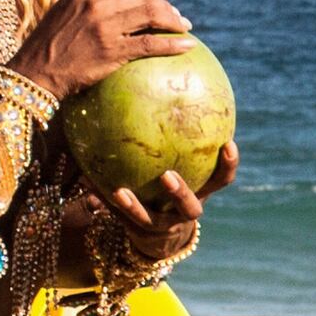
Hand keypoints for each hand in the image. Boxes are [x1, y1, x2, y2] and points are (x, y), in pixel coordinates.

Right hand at [15, 0, 198, 97]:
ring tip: (184, 28)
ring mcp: (104, 25)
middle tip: (177, 19)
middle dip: (164, 6)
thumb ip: (87, 6)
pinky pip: (150, 43)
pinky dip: (172, 43)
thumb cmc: (47, 49)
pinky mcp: (111, 49)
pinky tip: (186, 46)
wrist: (32, 75)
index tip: (158, 5)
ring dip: (173, 20)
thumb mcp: (63, 15)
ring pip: (150, 14)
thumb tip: (117, 8)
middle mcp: (94, 2)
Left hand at [86, 133, 237, 262]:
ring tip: (119, 192)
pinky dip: (104, 202)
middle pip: (190, 207)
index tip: (228, 144)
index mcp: (199, 190)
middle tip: (166, 176)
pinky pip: (119, 218)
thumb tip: (159, 82)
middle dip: (180, 193)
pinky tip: (87, 188)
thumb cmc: (168, 183)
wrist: (157, 231)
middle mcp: (185, 210)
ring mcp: (162, 226)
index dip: (228, 164)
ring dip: (136, 207)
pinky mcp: (138, 232)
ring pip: (150, 221)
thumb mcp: (175, 162)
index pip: (221, 179)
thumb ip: (170, 138)